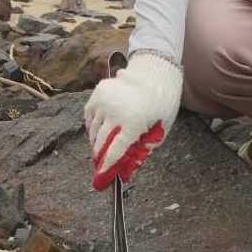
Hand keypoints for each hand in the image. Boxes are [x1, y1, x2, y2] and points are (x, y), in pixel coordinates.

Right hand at [83, 52, 182, 190]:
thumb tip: (127, 169)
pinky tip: (99, 131)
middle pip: (100, 143)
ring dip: (96, 142)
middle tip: (101, 167)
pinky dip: (92, 126)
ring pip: (93, 130)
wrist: (156, 71)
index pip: (113, 152)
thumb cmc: (162, 102)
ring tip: (103, 149)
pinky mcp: (98, 92)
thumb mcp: (160, 130)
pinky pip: (89, 115)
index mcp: (132, 123)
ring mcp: (104, 101)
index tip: (101, 179)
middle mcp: (114, 112)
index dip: (106, 168)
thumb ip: (142, 151)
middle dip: (100, 157)